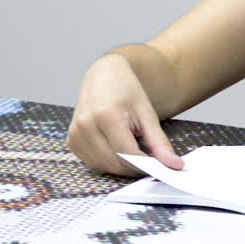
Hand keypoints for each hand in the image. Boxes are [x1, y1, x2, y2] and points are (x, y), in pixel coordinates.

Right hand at [66, 53, 183, 175]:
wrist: (104, 76)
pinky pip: (92, 163)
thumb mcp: (147, 113)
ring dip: (121, 166)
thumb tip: (173, 164)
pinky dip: (107, 162)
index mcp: (106, 115)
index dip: (145, 164)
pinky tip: (116, 149)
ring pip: (103, 167)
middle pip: (114, 163)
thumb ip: (159, 142)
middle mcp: (86, 125)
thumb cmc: (126, 91)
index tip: (160, 167)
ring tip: (133, 150)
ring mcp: (76, 134)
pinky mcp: (71, 141)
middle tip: (149, 161)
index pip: (127, 154)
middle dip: (134, 167)